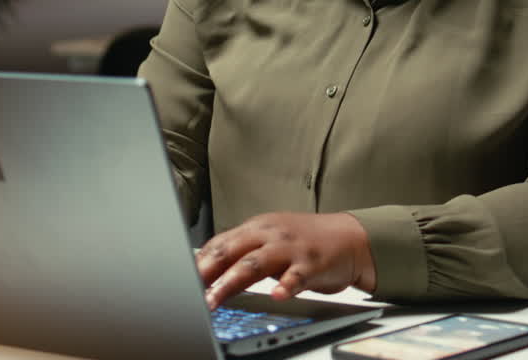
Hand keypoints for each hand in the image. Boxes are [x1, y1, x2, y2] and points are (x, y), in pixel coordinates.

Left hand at [195, 211, 375, 309]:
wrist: (349, 237)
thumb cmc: (304, 241)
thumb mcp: (269, 239)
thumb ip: (242, 251)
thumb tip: (206, 265)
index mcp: (256, 228)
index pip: (220, 243)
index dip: (199, 261)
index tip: (179, 278)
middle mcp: (270, 234)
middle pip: (231, 252)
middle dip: (207, 271)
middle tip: (188, 289)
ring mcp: (290, 248)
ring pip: (255, 263)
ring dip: (231, 282)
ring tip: (215, 298)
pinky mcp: (311, 264)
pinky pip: (296, 276)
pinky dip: (285, 285)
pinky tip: (276, 295)